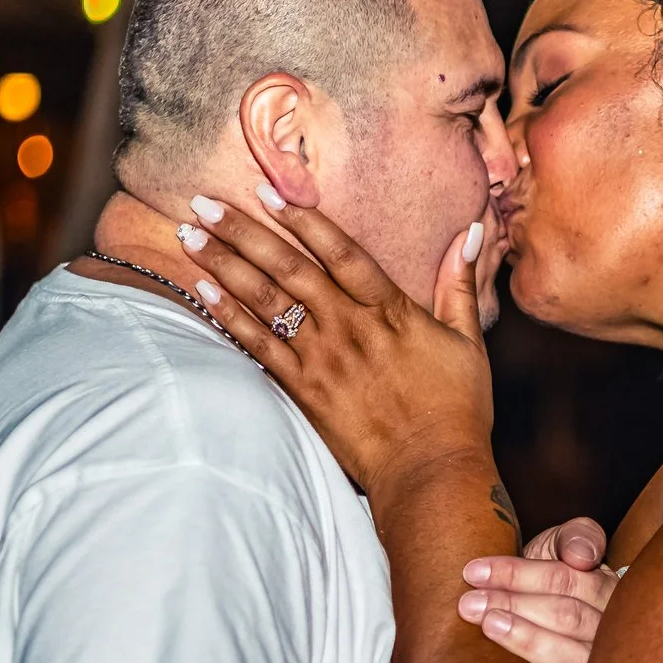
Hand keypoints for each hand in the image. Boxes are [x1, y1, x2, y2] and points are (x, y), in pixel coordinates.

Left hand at [178, 190, 493, 499]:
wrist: (431, 471)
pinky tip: (204, 291)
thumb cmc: (456, 409)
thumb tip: (473, 233)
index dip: (304, 220)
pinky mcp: (305, 391)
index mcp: (392, 310)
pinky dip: (230, 316)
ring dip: (225, 265)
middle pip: (289, 268)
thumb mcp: (467, 341)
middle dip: (243, 231)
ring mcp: (324, 359)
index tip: (268, 191)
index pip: (341, 252)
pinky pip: (259, 346)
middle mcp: (351, 327)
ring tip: (189, 236)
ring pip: (267, 301)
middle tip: (204, 203)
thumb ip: (460, 284)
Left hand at [462, 516, 616, 662]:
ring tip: (491, 627)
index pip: (564, 578)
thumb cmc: (557, 581)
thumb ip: (577, 537)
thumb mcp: (565, 548)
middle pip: (566, 614)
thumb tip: (582, 556)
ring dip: (531, 641)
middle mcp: (611, 627)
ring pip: (574, 653)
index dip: (518, 574)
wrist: (558, 617)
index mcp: (606, 588)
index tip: (474, 572)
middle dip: (514, 605)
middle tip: (469, 604)